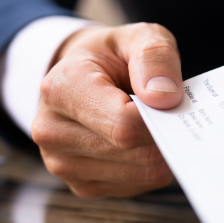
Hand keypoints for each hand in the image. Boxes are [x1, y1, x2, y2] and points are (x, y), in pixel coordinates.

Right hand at [31, 22, 181, 197]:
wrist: (84, 76)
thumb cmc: (113, 57)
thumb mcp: (138, 37)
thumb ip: (155, 56)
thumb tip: (164, 97)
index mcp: (60, 88)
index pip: (124, 124)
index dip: (160, 117)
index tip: (172, 100)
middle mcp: (51, 131)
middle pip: (135, 152)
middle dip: (165, 134)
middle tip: (171, 112)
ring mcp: (63, 163)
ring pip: (142, 173)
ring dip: (161, 151)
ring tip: (153, 123)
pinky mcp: (81, 185)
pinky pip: (138, 185)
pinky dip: (152, 166)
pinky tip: (143, 142)